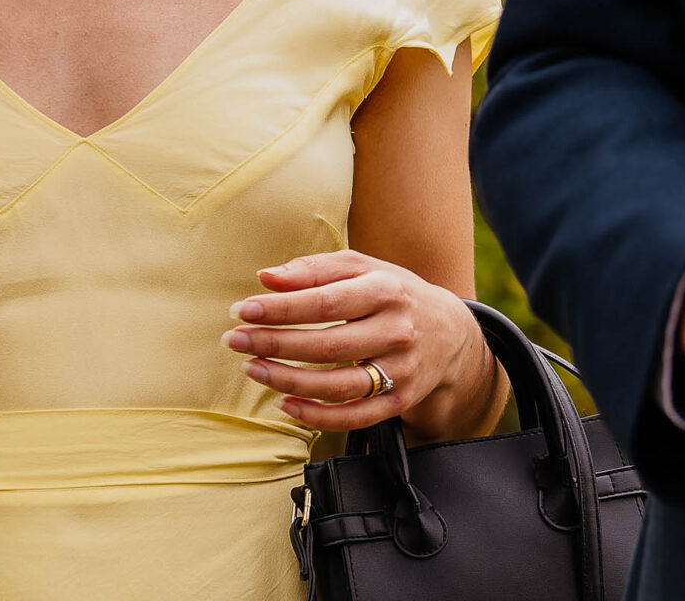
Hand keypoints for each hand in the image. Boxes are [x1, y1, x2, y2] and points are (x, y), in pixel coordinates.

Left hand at [220, 250, 489, 432]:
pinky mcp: (400, 400)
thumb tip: (266, 278)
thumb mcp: (362, 268)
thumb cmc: (391, 293)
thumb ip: (314, 269)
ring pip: (338, 386)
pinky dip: (317, 416)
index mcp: (385, 290)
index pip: (326, 302)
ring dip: (288, 380)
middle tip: (235, 340)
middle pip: (328, 346)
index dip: (282, 308)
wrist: (448, 332)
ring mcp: (401, 370)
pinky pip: (355, 417)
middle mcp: (396, 331)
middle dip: (275, 344)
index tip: (243, 310)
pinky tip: (286, 403)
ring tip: (253, 368)